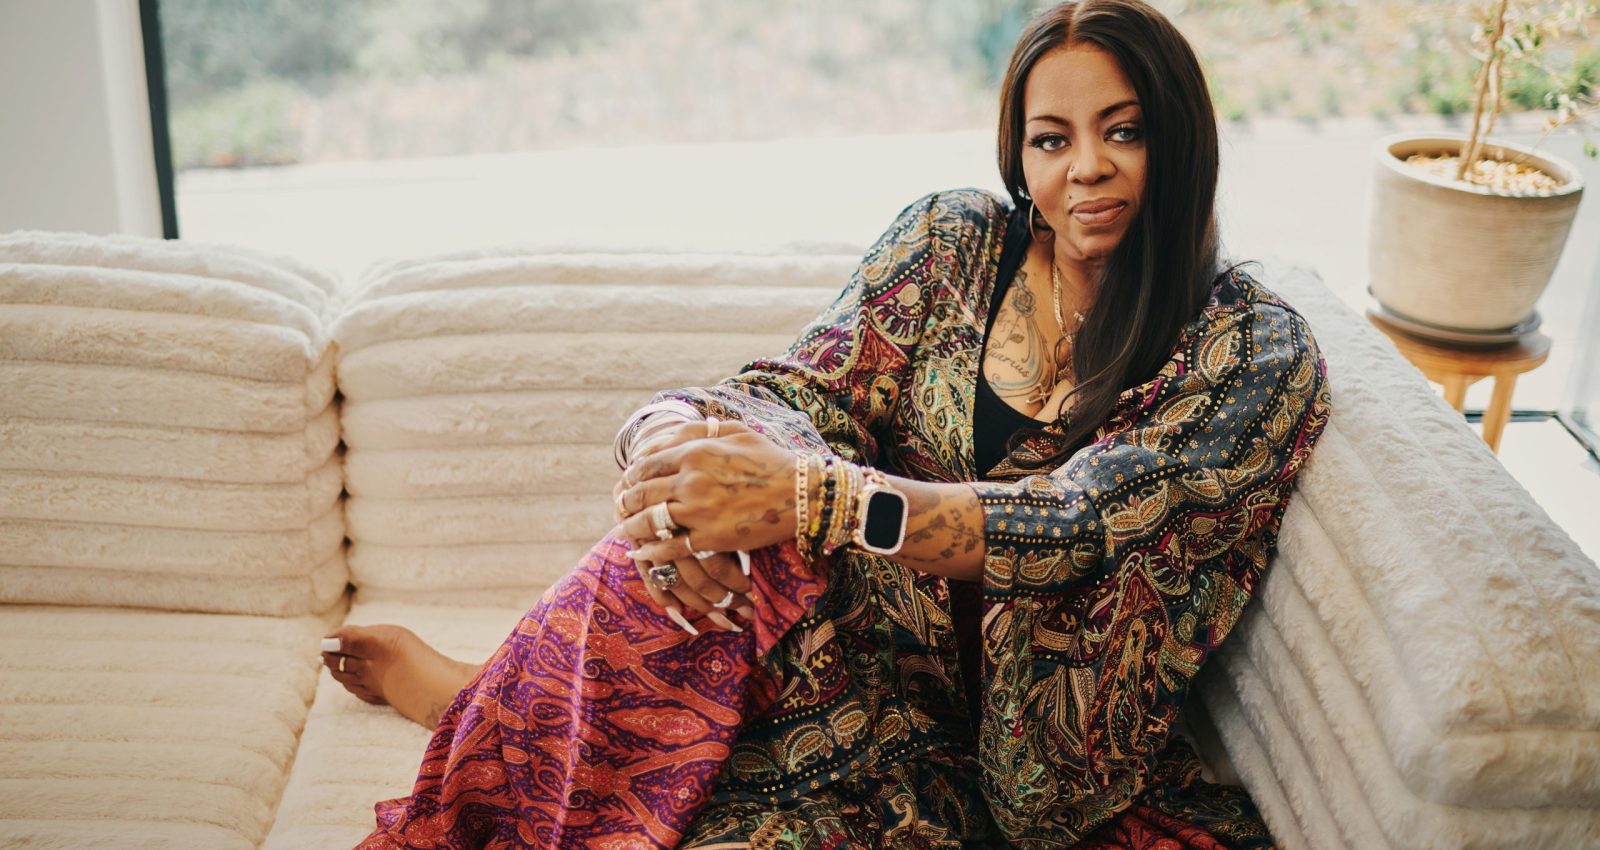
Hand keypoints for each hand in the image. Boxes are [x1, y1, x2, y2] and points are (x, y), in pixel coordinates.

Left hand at [614, 418, 797, 629]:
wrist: (802, 493)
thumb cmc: (771, 459)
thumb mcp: (735, 432)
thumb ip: (699, 430)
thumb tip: (668, 435)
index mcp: (696, 451)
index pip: (648, 463)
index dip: (632, 475)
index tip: (627, 482)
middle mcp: (691, 479)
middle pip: (642, 492)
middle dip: (625, 501)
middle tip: (619, 506)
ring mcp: (699, 510)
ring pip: (650, 520)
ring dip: (631, 526)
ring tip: (623, 529)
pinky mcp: (711, 537)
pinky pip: (671, 547)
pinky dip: (651, 553)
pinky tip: (641, 554)